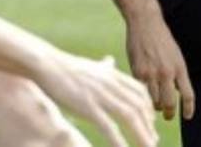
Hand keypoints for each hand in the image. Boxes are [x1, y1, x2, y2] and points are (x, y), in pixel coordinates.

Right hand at [39, 54, 157, 146]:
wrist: (46, 64)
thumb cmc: (65, 67)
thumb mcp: (90, 65)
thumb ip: (104, 67)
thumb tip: (110, 61)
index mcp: (112, 74)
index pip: (139, 91)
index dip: (148, 108)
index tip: (151, 122)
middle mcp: (111, 84)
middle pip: (138, 106)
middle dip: (148, 125)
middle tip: (153, 140)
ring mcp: (100, 95)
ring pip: (129, 116)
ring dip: (141, 134)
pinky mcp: (87, 107)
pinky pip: (108, 127)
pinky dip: (119, 140)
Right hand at [127, 16, 194, 121]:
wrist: (145, 23)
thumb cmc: (161, 40)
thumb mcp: (175, 56)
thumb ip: (176, 74)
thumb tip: (175, 94)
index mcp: (180, 68)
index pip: (188, 95)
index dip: (188, 109)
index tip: (187, 116)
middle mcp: (167, 73)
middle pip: (169, 103)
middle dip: (169, 113)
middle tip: (168, 116)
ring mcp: (151, 74)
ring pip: (154, 101)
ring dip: (155, 107)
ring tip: (155, 106)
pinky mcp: (137, 72)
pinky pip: (141, 93)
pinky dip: (144, 97)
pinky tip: (144, 97)